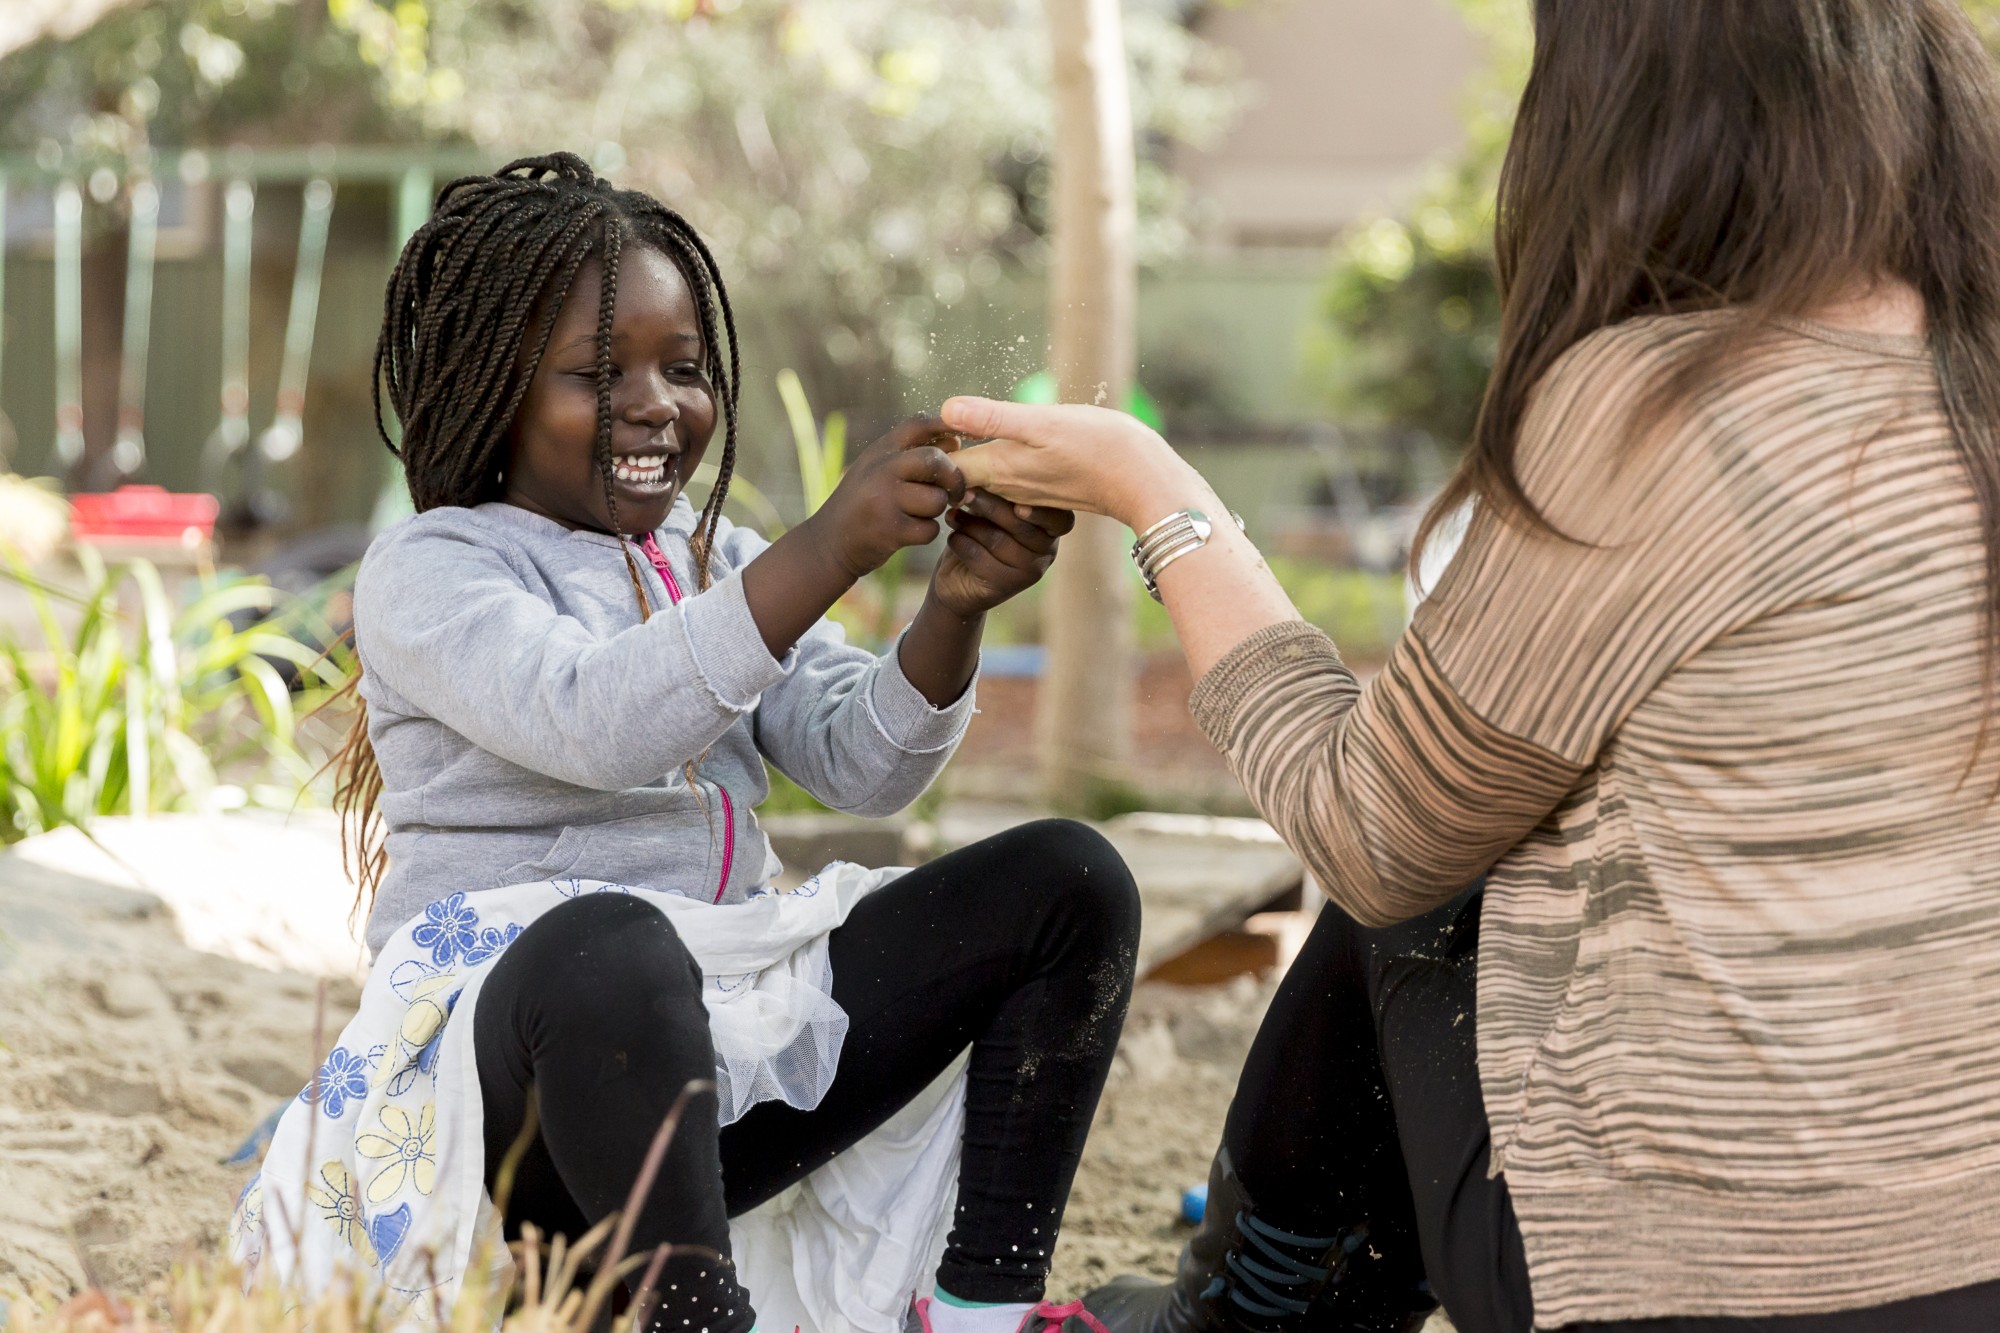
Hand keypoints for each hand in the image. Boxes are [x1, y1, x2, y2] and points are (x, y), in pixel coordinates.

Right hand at [802, 416, 965, 579]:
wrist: (828, 542)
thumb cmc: (864, 502)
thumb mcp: (877, 467)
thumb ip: (910, 453)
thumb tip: (956, 437)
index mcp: (880, 450)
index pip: (919, 424)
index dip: (948, 425)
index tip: (966, 437)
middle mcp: (880, 470)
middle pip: (935, 460)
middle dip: (953, 477)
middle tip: (956, 492)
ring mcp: (883, 500)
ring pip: (936, 499)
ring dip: (937, 510)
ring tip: (920, 513)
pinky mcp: (889, 531)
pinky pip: (929, 529)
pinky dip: (926, 533)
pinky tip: (910, 532)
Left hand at [929, 490, 1074, 617]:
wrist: (958, 581)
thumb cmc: (979, 532)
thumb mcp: (993, 509)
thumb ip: (1001, 492)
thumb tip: (986, 463)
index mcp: (1051, 529)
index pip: (1060, 519)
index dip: (1041, 512)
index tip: (1017, 504)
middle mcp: (1046, 551)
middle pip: (1021, 525)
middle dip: (990, 505)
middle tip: (964, 492)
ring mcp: (1028, 572)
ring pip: (997, 540)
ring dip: (969, 523)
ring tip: (952, 514)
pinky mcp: (1004, 586)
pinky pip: (980, 557)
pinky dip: (961, 542)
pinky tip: (953, 537)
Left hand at [939, 397, 1201, 528]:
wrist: (1145, 479)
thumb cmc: (1099, 446)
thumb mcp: (1043, 423)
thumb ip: (993, 417)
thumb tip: (946, 410)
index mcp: (1000, 468)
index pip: (945, 468)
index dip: (928, 452)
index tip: (919, 434)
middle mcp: (1008, 488)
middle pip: (959, 479)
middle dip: (941, 462)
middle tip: (925, 439)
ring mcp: (1027, 493)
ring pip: (983, 483)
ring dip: (968, 466)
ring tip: (954, 441)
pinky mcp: (1045, 492)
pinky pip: (1006, 486)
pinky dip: (995, 472)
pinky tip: (999, 452)